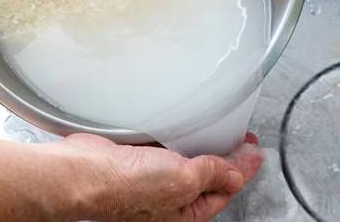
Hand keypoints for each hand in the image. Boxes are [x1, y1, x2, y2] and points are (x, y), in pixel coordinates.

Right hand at [52, 132, 263, 221]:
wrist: (84, 172)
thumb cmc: (126, 187)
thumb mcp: (184, 181)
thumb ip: (212, 175)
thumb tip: (234, 174)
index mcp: (184, 213)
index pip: (224, 190)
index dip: (242, 169)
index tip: (255, 151)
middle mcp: (168, 199)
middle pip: (208, 176)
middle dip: (227, 157)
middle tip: (243, 139)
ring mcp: (152, 178)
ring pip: (187, 160)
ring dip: (204, 145)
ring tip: (221, 130)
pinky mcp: (137, 160)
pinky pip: (166, 148)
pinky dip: (178, 137)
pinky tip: (185, 126)